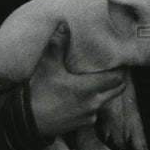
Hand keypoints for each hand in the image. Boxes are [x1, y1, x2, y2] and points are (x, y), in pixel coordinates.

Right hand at [29, 22, 125, 137]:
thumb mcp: (48, 66)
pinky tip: (84, 96)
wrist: (27, 121)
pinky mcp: (82, 124)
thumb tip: (63, 25)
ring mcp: (89, 116)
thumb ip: (58, 45)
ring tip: (98, 79)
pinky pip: (95, 112)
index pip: (118, 78)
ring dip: (106, 91)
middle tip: (114, 67)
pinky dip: (94, 103)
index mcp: (89, 88)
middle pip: (118, 89)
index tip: (121, 60)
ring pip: (107, 100)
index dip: (122, 69)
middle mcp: (94, 103)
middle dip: (118, 79)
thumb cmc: (39, 92)